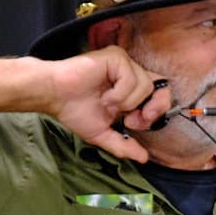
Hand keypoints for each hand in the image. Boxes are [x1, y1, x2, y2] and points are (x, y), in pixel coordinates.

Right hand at [34, 48, 173, 163]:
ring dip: (126, 103)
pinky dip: (119, 94)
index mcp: (131, 90)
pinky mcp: (116, 56)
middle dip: (149, 110)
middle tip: (129, 119)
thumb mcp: (103, 134)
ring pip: (145, 85)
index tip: (134, 124)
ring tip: (106, 103)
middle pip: (161, 88)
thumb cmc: (74, 111)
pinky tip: (103, 96)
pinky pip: (131, 78)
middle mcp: (131, 74)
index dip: (156, 112)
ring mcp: (124, 64)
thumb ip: (124, 146)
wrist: (54, 96)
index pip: (161, 95)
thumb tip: (144, 158)